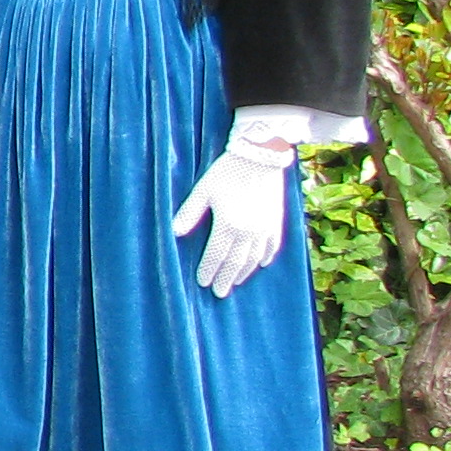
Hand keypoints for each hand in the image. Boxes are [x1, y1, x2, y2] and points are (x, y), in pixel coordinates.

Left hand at [171, 135, 292, 297]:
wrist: (261, 157)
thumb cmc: (227, 172)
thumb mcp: (202, 191)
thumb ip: (189, 213)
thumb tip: (173, 232)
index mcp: (228, 225)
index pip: (216, 255)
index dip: (209, 270)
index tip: (202, 283)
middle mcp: (249, 232)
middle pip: (236, 262)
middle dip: (226, 279)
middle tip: (219, 293)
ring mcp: (266, 228)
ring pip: (254, 258)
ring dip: (244, 272)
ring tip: (236, 283)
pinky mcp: (277, 221)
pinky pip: (273, 246)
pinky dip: (266, 257)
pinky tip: (260, 264)